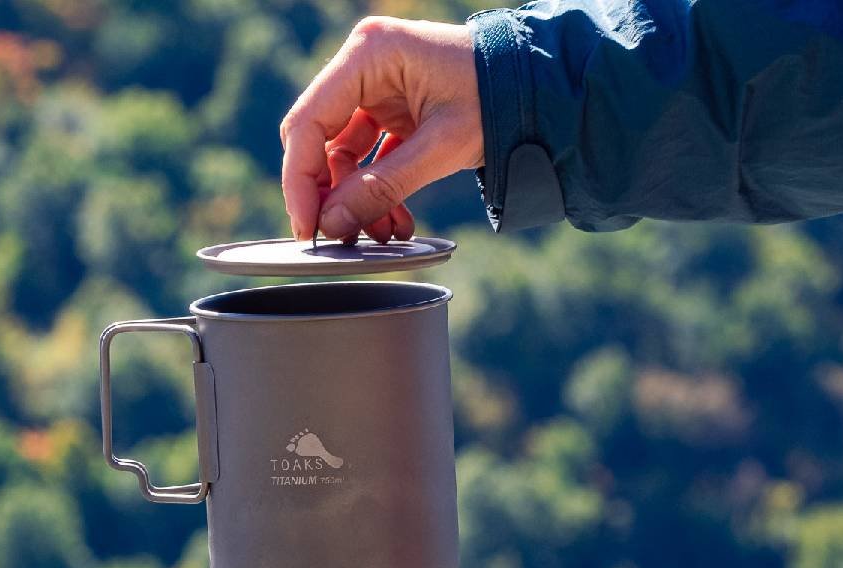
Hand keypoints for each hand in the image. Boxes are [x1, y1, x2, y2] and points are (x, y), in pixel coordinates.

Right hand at [280, 17, 482, 242]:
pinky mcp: (393, 109)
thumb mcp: (441, 147)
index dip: (300, 180)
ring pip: (343, 155)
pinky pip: (368, 157)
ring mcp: (378, 88)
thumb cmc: (498, 97)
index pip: (308, 122)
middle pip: (319, 140)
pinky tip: (394, 220)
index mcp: (370, 54)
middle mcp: (366, 65)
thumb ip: (382, 187)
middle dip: (331, 194)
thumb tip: (332, 225)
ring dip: (358, 199)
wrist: (541, 88)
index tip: (308, 227)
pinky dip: (378, 190)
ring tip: (383, 234)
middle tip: (340, 237)